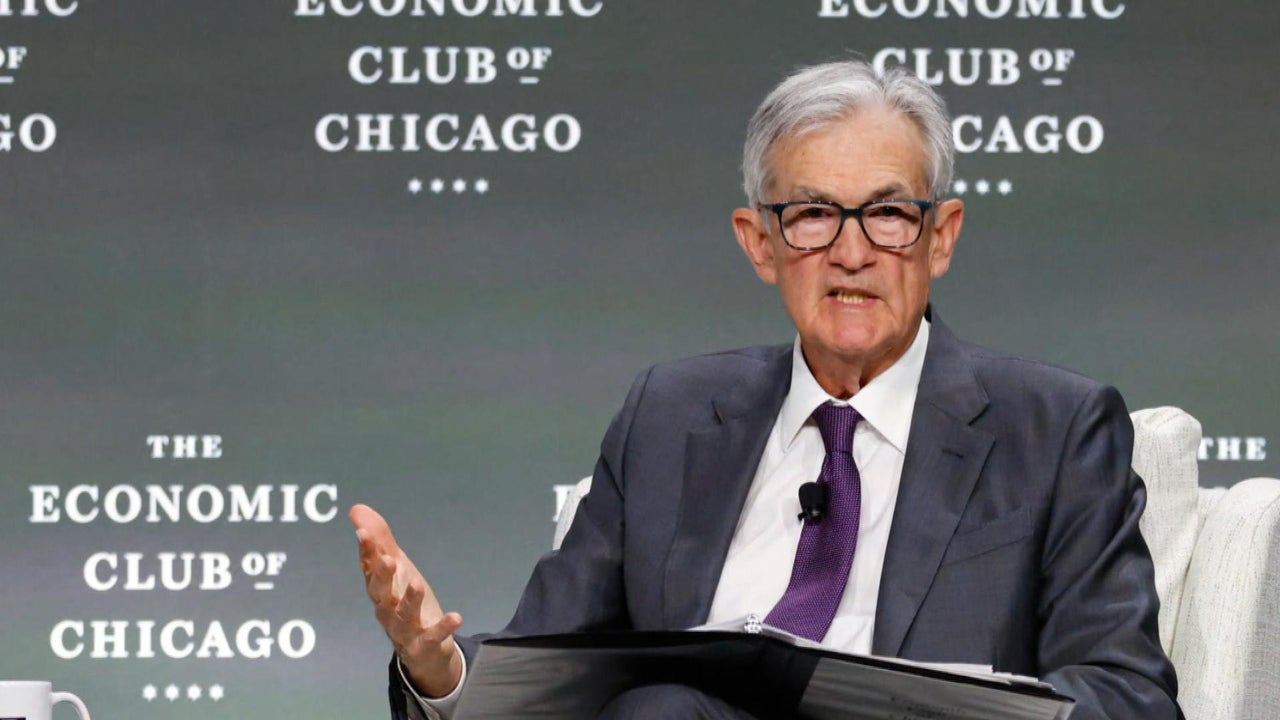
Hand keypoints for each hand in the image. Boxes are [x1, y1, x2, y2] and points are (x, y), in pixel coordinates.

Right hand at [350, 503, 464, 697]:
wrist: (424, 649)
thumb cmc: (405, 601)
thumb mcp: (397, 569)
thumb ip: (380, 540)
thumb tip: (356, 510)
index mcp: (379, 589)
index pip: (369, 569)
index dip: (366, 551)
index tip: (363, 532)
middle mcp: (387, 610)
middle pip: (380, 593)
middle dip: (383, 576)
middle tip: (389, 559)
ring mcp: (404, 629)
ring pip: (403, 615)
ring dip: (409, 600)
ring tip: (418, 584)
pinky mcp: (424, 644)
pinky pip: (432, 637)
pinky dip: (443, 628)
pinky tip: (456, 616)